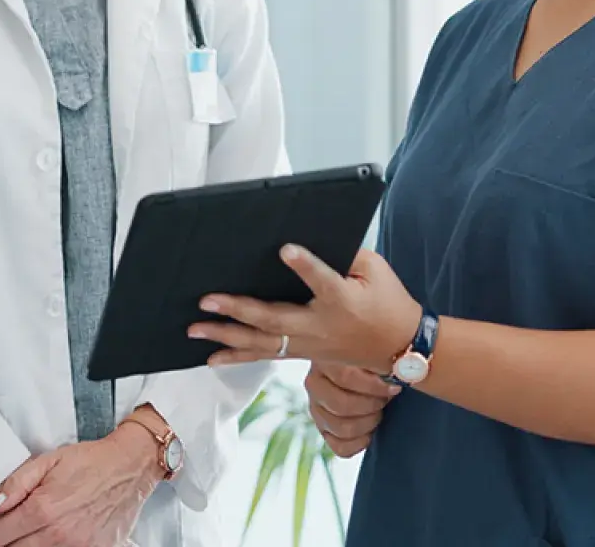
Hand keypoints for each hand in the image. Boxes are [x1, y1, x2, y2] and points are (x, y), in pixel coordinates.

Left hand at [0, 428, 160, 546]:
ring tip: (42, 525)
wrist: (128, 468)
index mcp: (43, 509)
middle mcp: (59, 534)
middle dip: (10, 536)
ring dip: (31, 543)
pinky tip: (60, 533)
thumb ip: (15, 483)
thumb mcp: (47, 461)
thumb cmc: (90, 462)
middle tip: (20, 521)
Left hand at [189, 246, 422, 372]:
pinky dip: (236, 357)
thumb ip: (343, 255)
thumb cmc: (386, 299)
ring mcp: (308, 344)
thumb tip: (306, 237)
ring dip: (225, 336)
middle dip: (237, 310)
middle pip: (274, 319)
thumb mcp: (374, 269)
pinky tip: (210, 358)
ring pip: (261, 342)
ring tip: (195, 330)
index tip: (286, 249)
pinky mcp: (302, 353)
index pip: (323, 281)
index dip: (305, 265)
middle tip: (207, 300)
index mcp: (343, 300)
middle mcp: (320, 326)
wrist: (400, 346)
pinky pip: (264, 355)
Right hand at [304, 362, 401, 457]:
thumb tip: (404, 367)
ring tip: (379, 412)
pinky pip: (340, 446)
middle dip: (371, 407)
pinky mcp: (323, 428)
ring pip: (340, 427)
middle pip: (341, 405)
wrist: (375, 373)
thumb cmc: (379, 360)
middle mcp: (315, 382)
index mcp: (327, 358)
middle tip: (385, 400)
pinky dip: (360, 442)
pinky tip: (370, 430)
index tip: (394, 388)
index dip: (374, 387)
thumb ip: (386, 357)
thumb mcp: (380, 352)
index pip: (345, 377)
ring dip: (368, 424)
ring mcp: (316, 407)